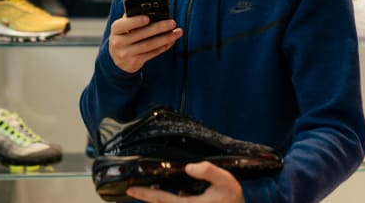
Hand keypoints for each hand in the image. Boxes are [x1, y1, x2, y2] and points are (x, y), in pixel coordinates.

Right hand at [109, 15, 182, 72]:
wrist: (117, 59)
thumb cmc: (124, 36)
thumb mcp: (123, 27)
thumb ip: (132, 18)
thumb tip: (151, 11)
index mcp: (116, 30)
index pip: (123, 25)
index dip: (135, 21)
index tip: (148, 18)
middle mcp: (118, 42)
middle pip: (141, 34)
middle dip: (158, 28)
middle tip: (172, 22)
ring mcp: (126, 54)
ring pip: (149, 45)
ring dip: (166, 38)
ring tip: (177, 32)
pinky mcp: (135, 62)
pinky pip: (152, 53)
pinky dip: (163, 46)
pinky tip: (171, 41)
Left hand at [125, 161, 244, 202]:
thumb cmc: (234, 201)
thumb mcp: (227, 182)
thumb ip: (209, 171)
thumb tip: (189, 166)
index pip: (161, 199)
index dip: (145, 193)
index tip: (130, 189)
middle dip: (145, 197)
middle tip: (131, 189)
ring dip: (155, 199)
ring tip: (144, 189)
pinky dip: (164, 200)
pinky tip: (163, 193)